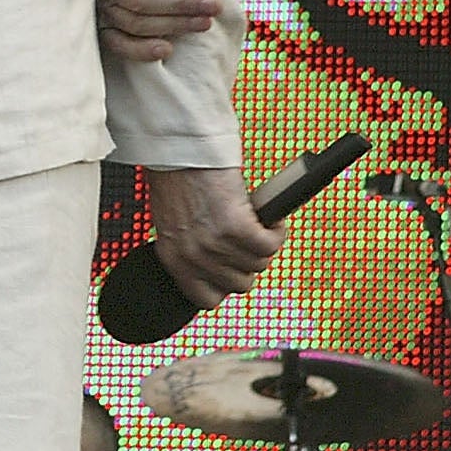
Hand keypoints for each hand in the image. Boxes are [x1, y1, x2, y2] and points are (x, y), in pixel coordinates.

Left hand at [146, 164, 283, 307]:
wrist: (179, 151)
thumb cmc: (176, 179)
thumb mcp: (174, 225)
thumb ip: (191, 248)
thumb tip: (219, 261)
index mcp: (173, 260)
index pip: (205, 299)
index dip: (224, 285)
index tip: (231, 269)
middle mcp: (193, 257)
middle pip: (240, 284)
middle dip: (247, 261)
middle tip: (244, 237)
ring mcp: (216, 245)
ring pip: (259, 264)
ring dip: (263, 243)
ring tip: (254, 221)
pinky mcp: (238, 229)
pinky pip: (271, 245)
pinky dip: (277, 230)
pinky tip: (269, 216)